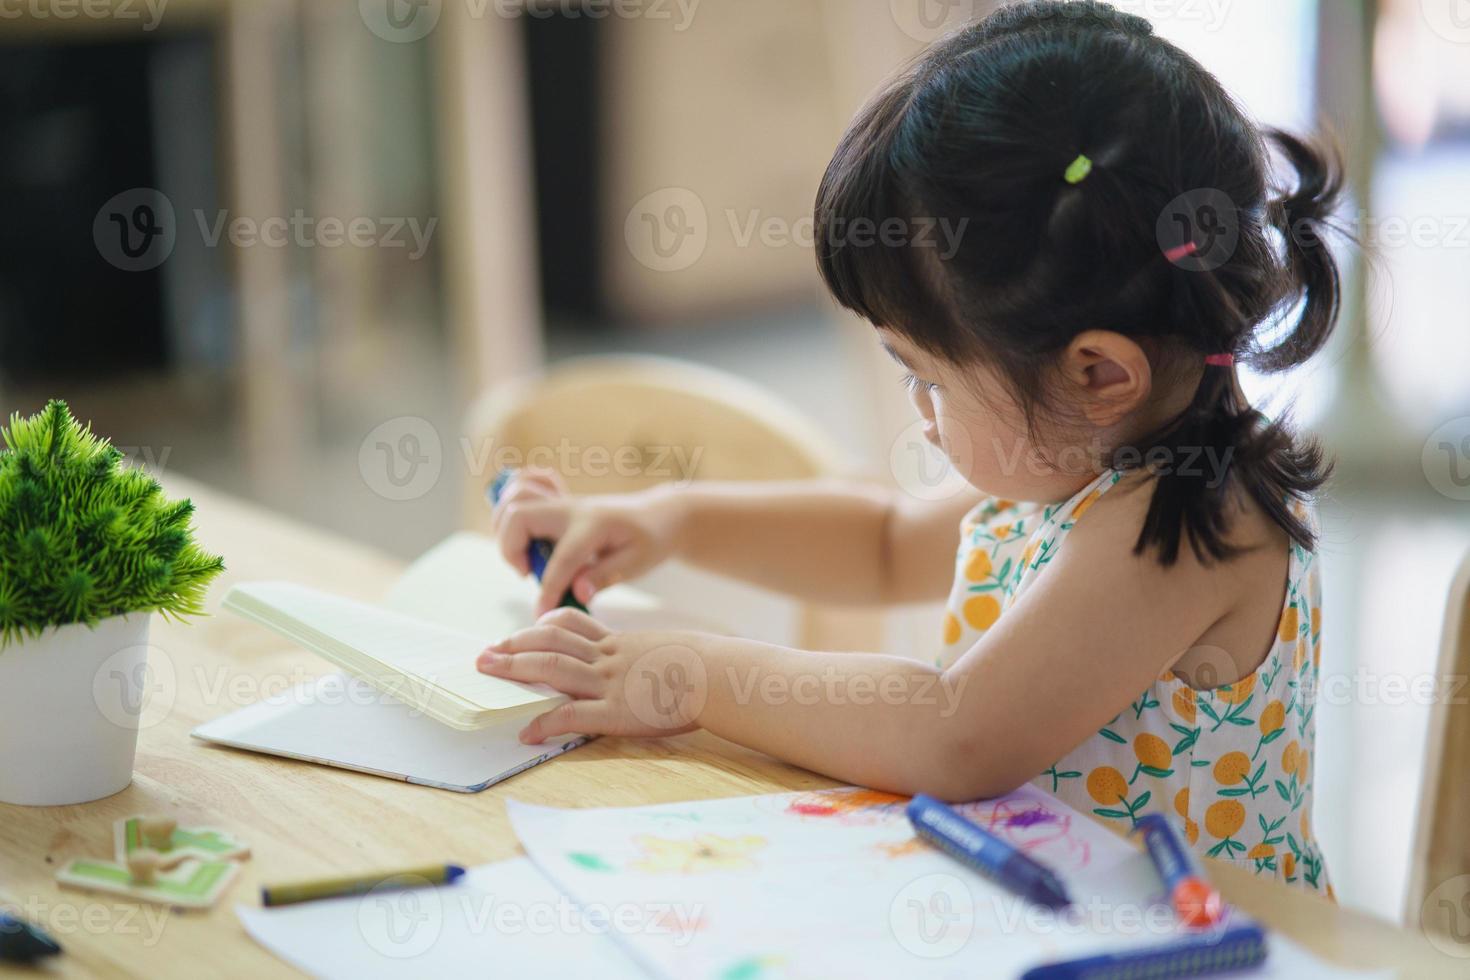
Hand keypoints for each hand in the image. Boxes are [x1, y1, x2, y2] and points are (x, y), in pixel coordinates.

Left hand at [476, 608, 708, 743]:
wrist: (719, 675)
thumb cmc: (708, 667)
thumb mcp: (675, 649)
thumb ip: (655, 654)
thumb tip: (659, 662)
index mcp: (622, 643)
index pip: (575, 626)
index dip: (545, 625)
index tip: (528, 629)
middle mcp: (609, 658)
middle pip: (552, 643)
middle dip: (514, 645)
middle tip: (485, 652)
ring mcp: (610, 682)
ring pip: (552, 668)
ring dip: (515, 669)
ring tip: (488, 671)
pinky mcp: (615, 711)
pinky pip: (571, 714)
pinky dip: (544, 722)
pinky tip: (527, 732)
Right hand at [490, 468, 685, 615]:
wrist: (657, 514)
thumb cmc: (649, 540)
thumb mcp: (637, 562)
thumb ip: (604, 576)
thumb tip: (577, 593)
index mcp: (593, 526)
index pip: (561, 560)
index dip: (547, 591)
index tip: (540, 616)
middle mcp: (571, 508)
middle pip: (518, 514)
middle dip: (510, 548)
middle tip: (528, 571)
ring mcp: (561, 500)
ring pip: (515, 498)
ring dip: (506, 527)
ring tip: (524, 553)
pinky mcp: (556, 500)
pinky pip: (523, 486)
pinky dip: (514, 503)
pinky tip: (526, 530)